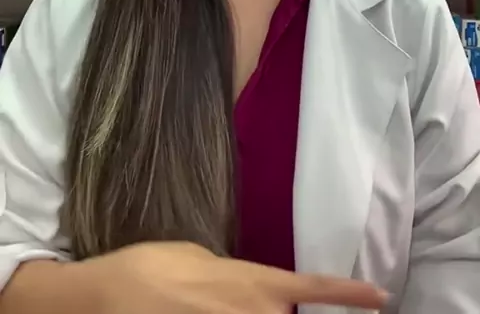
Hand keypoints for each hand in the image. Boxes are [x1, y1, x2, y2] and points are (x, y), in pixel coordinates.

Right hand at [90, 241, 388, 312]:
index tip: (381, 299)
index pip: (309, 288)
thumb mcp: (199, 260)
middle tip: (264, 304)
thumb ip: (234, 279)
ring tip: (226, 306)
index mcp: (248, 282)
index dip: (347, 295)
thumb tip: (253, 291)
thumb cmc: (152, 267)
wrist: (107, 297)